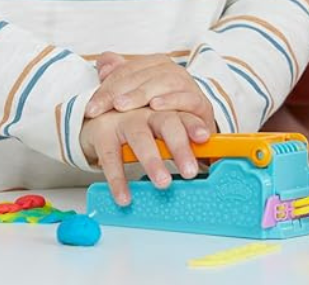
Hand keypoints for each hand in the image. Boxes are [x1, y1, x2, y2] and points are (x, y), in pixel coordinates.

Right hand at [80, 107, 209, 205]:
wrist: (97, 113)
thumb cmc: (138, 124)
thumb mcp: (160, 128)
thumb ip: (182, 141)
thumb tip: (210, 164)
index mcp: (166, 111)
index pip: (185, 115)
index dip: (195, 125)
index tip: (205, 138)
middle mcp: (148, 112)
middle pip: (168, 124)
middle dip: (179, 147)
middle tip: (190, 171)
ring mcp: (125, 120)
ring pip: (141, 139)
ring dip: (153, 162)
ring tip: (163, 183)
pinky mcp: (103, 133)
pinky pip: (111, 157)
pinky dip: (117, 180)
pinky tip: (124, 197)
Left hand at [85, 52, 215, 132]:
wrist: (191, 134)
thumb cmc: (161, 116)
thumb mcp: (136, 100)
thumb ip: (119, 79)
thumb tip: (103, 64)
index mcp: (156, 66)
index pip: (127, 70)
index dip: (106, 87)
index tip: (90, 108)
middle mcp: (174, 73)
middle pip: (145, 74)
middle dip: (120, 91)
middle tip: (101, 108)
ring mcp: (190, 87)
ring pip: (166, 82)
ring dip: (142, 93)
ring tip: (122, 106)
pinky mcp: (202, 105)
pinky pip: (189, 98)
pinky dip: (172, 101)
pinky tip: (155, 106)